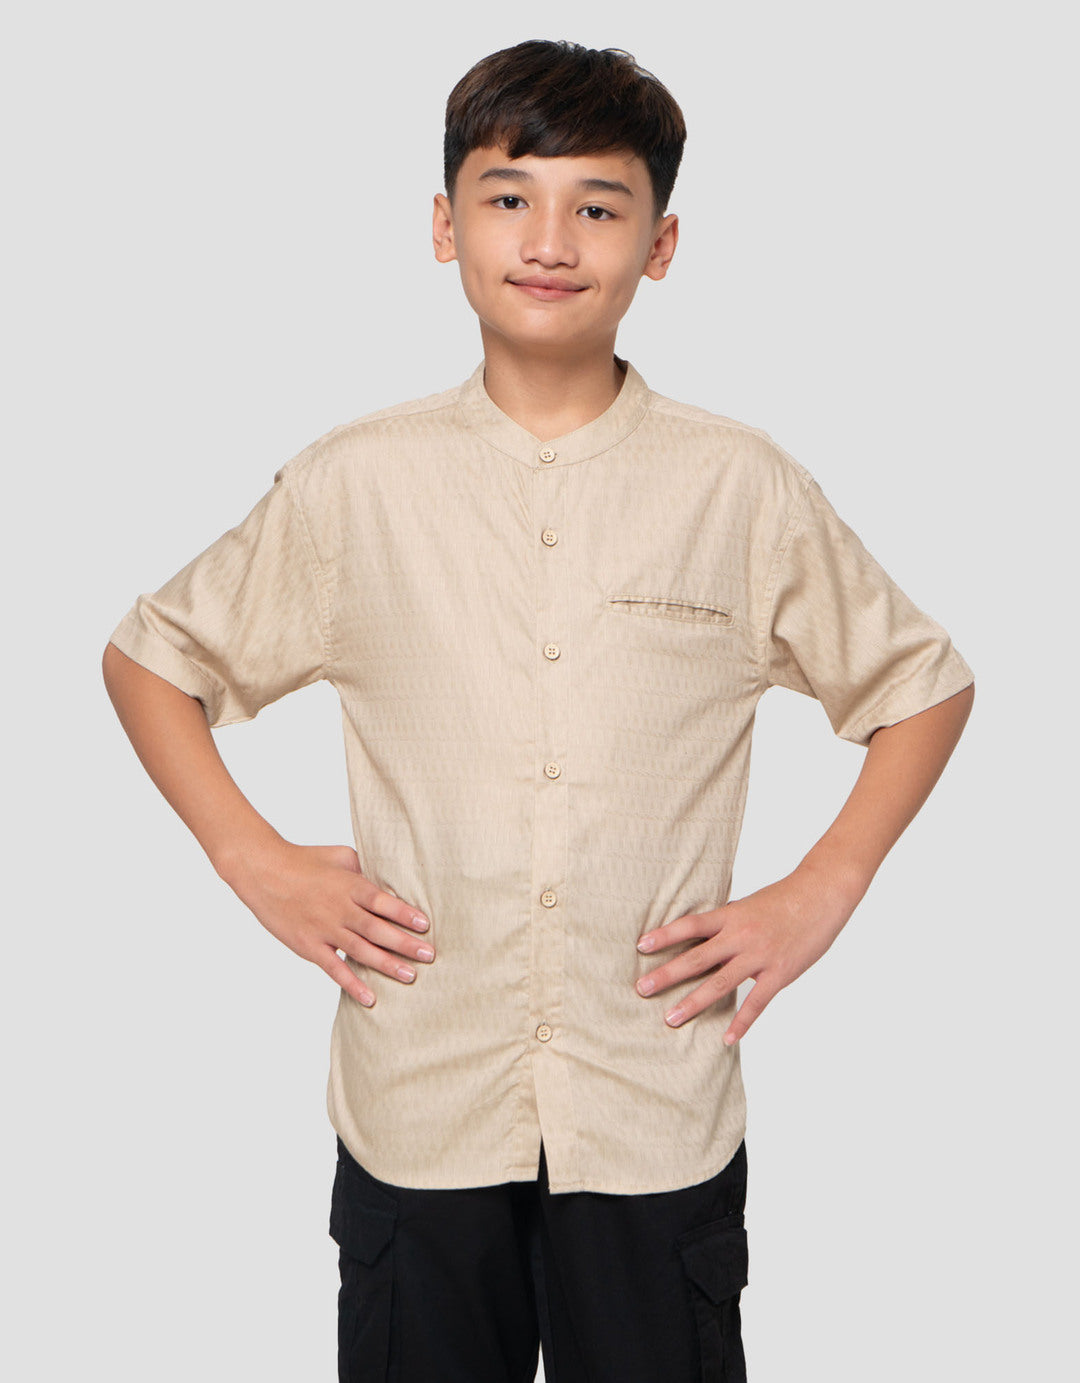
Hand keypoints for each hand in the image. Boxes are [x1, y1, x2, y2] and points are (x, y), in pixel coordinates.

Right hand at [225, 841, 433, 1006]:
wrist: (263, 872)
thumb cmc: (304, 860)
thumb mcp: (340, 855)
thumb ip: (365, 870)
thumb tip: (388, 882)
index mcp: (350, 885)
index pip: (383, 902)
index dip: (404, 914)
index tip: (425, 925)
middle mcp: (340, 909)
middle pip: (378, 930)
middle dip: (405, 944)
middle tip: (429, 955)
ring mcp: (324, 929)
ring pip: (361, 951)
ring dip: (387, 965)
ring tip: (410, 976)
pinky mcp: (309, 947)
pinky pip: (334, 969)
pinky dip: (352, 984)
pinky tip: (370, 997)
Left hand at [634, 862, 860, 1043]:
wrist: (822, 895)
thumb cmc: (786, 898)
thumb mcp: (749, 904)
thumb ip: (727, 922)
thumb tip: (702, 934)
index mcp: (731, 915)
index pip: (691, 925)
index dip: (665, 935)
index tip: (641, 946)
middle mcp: (741, 935)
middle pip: (697, 957)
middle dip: (667, 974)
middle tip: (641, 988)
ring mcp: (759, 956)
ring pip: (720, 983)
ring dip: (693, 1002)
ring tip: (671, 1018)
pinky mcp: (779, 973)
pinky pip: (756, 1002)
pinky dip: (741, 1023)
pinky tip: (727, 1039)